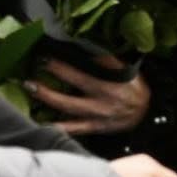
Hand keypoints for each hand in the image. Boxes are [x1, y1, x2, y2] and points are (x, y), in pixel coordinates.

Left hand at [25, 56, 149, 135]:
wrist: (145, 112)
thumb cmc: (133, 87)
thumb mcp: (126, 71)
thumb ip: (106, 61)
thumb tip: (84, 48)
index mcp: (110, 83)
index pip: (85, 69)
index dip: (66, 62)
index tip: (50, 53)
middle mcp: (102, 99)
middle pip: (74, 86)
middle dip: (53, 78)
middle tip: (33, 71)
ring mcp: (97, 115)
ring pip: (69, 108)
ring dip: (48, 98)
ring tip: (31, 89)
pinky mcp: (95, 127)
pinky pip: (74, 129)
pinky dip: (58, 127)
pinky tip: (42, 124)